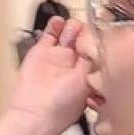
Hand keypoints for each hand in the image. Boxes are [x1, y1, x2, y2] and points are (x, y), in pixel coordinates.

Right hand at [0, 16, 91, 134]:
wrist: (35, 112)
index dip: (97, 43)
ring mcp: (57, 58)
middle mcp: (72, 67)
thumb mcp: (86, 84)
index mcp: (86, 77)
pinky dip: (56, 24)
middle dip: (85, 34)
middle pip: (83, 41)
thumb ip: (92, 64)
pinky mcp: (41, 52)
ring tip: (72, 29)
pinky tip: (59, 23)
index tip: (98, 38)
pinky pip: (50, 32)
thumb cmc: (61, 109)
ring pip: (68, 34)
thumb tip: (97, 47)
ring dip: (72, 28)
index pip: (96, 53)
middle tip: (84, 34)